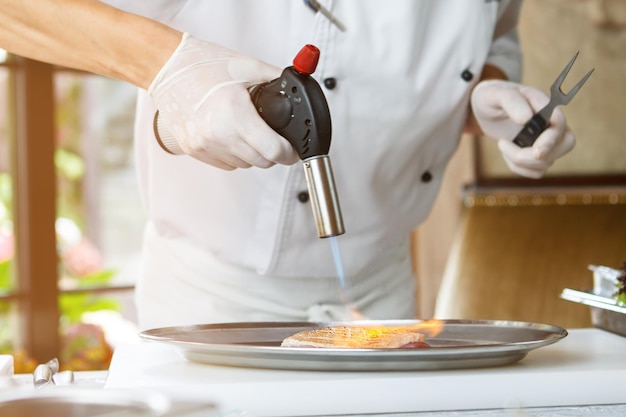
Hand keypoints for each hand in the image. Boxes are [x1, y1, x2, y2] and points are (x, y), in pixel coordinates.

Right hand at [149, 33, 298, 169]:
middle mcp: (218, 134)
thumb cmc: (202, 64)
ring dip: (252, 154)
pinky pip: (226, 163)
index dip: (289, 153)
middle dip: (273, 153)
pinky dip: (234, 154)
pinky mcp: (193, 150)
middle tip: (274, 138)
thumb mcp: (248, 66)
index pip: (273, 151)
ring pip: (244, 164)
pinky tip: (230, 134)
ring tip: (248, 130)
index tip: (293, 150)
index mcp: (235, 114)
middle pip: (261, 162)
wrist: (165, 67)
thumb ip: (277, 79)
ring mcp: (203, 145)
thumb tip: (299, 88)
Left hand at [470, 80, 574, 178]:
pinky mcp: (538, 154)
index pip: (560, 124)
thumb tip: (526, 118)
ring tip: (502, 143)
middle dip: (536, 156)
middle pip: (565, 145)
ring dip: (520, 161)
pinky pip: (537, 171)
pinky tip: (507, 152)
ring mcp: (547, 140)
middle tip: (504, 145)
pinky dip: (519, 168)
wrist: (486, 109)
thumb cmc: (492, 97)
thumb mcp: (495, 94)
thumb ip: (512, 101)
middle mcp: (551, 123)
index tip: (535, 151)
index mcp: (544, 104)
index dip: (551, 140)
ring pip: (548, 162)